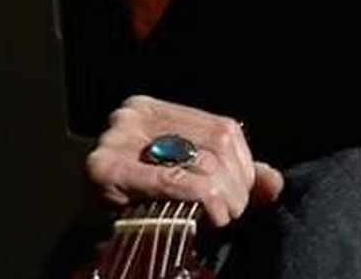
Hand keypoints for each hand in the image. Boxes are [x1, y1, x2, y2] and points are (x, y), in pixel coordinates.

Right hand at [86, 95, 284, 226]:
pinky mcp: (103, 166)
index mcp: (153, 111)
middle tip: (231, 215)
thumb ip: (232, 180)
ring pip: (200, 161)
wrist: (85, 249)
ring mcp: (116, 138)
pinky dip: (202, 199)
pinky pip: (172, 180)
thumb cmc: (137, 216)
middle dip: (236, 187)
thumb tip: (274, 183)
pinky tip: (210, 217)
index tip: (242, 197)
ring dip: (224, 198)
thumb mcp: (188, 188)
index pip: (221, 129)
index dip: (244, 167)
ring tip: (219, 220)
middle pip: (214, 145)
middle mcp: (132, 116)